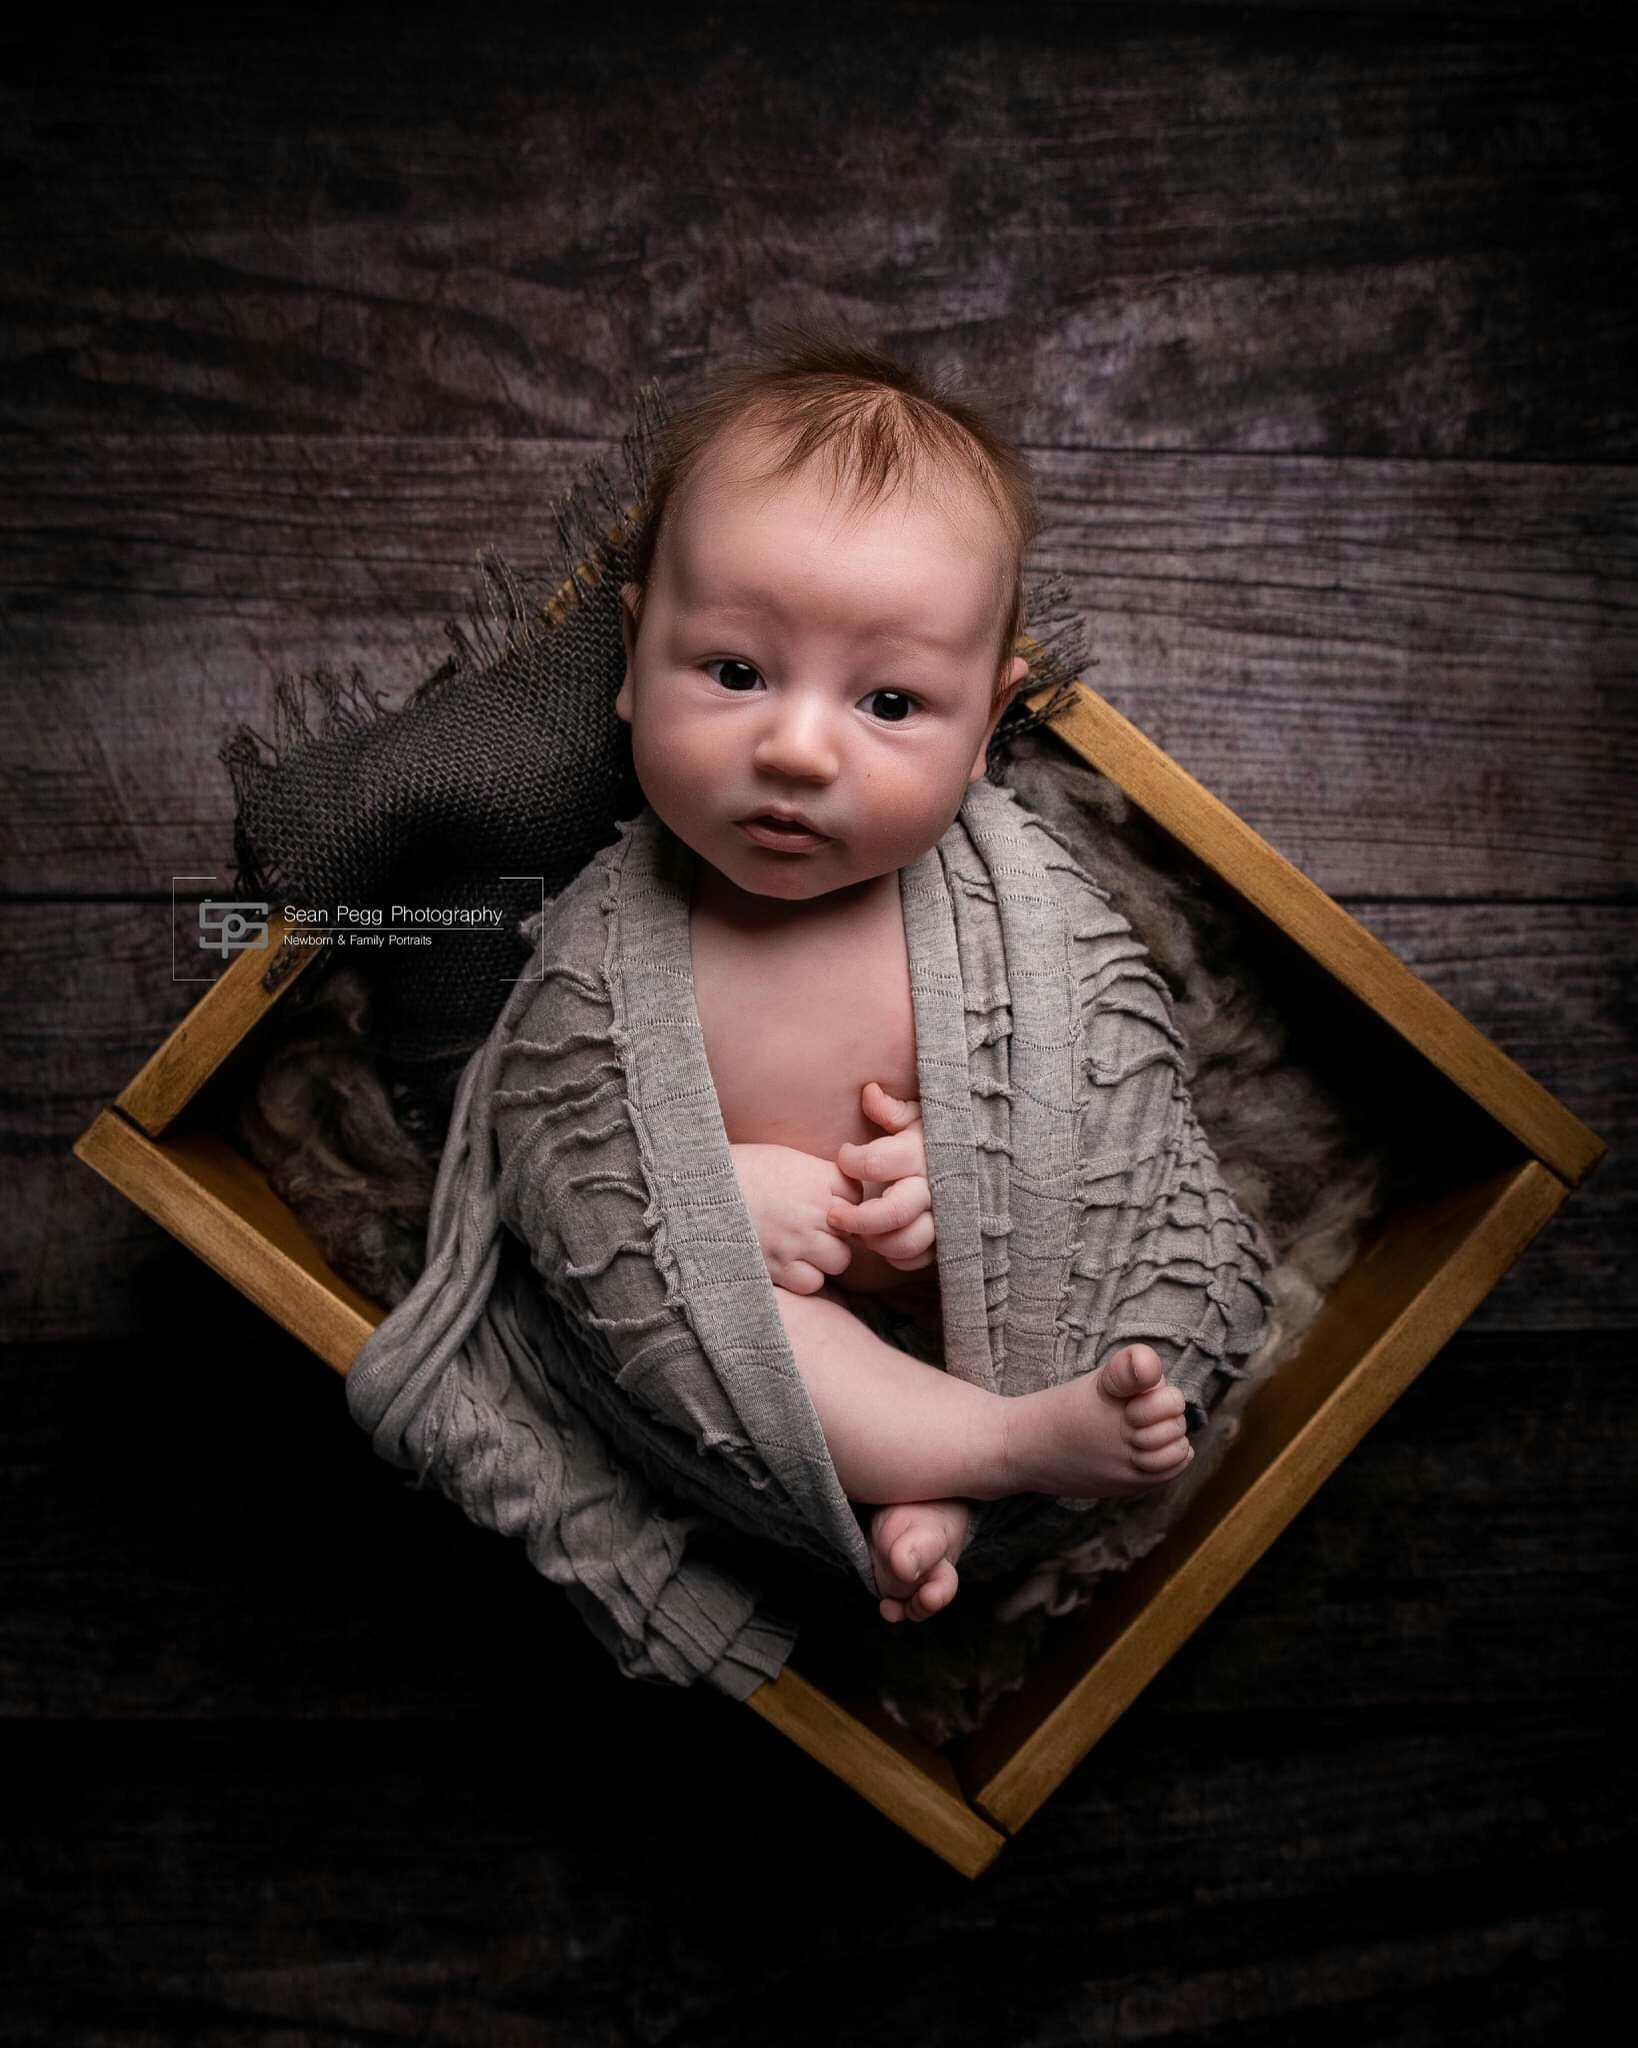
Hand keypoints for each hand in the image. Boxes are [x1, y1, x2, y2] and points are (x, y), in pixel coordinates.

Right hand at [727, 1141, 857, 1295]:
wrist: (697, 1190)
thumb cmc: (739, 1169)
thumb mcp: (785, 1159)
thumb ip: (818, 1177)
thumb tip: (841, 1195)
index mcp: (818, 1178)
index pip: (857, 1195)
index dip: (842, 1201)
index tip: (824, 1201)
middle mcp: (815, 1210)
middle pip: (853, 1231)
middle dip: (837, 1231)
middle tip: (813, 1227)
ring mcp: (798, 1241)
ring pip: (839, 1260)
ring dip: (825, 1256)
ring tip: (801, 1247)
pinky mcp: (779, 1267)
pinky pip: (812, 1282)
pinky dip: (805, 1277)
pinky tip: (788, 1263)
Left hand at [828, 1082, 935, 1271]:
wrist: (989, 1155)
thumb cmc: (944, 1133)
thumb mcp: (920, 1114)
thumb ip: (891, 1109)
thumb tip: (869, 1091)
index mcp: (921, 1152)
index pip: (875, 1162)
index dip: (850, 1161)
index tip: (844, 1156)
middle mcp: (935, 1186)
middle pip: (892, 1213)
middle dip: (856, 1219)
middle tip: (833, 1215)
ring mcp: (946, 1216)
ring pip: (908, 1241)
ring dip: (877, 1242)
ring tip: (860, 1231)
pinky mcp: (951, 1238)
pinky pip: (921, 1259)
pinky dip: (898, 1256)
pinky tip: (885, 1241)